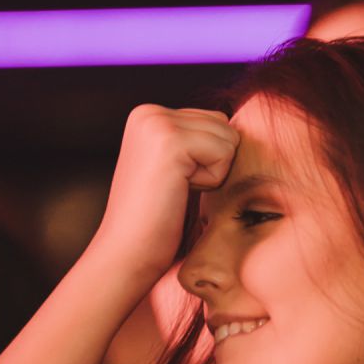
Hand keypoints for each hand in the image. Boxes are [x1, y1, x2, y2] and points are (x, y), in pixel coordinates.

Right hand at [94, 104, 239, 280]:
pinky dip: (210, 180)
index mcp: (148, 115)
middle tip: (175, 189)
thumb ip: (195, 141)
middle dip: (212, 164)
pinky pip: (223, 153)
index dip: (206, 161)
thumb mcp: (175, 169)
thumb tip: (236, 129)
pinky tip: (179, 192)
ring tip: (175, 190)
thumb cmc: (155, 221)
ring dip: (211, 173)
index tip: (173, 183)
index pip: (215, 121)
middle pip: (223, 125)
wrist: (127, 251)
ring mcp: (157, 123)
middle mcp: (149, 112)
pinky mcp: (170, 140)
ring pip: (227, 138)